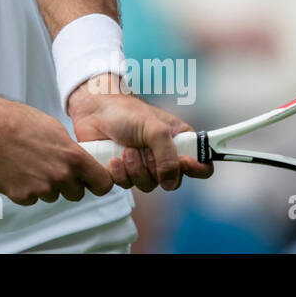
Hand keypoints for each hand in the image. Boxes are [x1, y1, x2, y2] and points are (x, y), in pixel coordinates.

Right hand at [0, 91, 114, 205]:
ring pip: (53, 196)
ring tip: (30, 164)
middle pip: (77, 193)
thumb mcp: (53, 128)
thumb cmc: (17, 122)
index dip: (99, 183)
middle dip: (69, 184)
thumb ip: (70, 149)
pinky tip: (18, 170)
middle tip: (53, 167)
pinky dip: (27, 188)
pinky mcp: (22, 196)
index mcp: (72, 157)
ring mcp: (40, 188)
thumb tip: (79, 160)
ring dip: (46, 185)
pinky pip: (33, 198)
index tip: (93, 181)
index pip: (102, 184)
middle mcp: (60, 176)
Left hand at [67, 73, 213, 192]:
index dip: (197, 169)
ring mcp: (143, 166)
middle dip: (156, 168)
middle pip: (172, 182)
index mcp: (179, 142)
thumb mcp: (154, 129)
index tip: (185, 164)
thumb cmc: (126, 112)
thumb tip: (169, 182)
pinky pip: (127, 186)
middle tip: (144, 151)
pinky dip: (120, 173)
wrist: (94, 110)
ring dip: (135, 169)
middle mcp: (163, 157)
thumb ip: (167, 155)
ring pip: (148, 186)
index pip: (201, 165)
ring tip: (125, 150)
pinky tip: (113, 158)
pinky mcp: (123, 173)